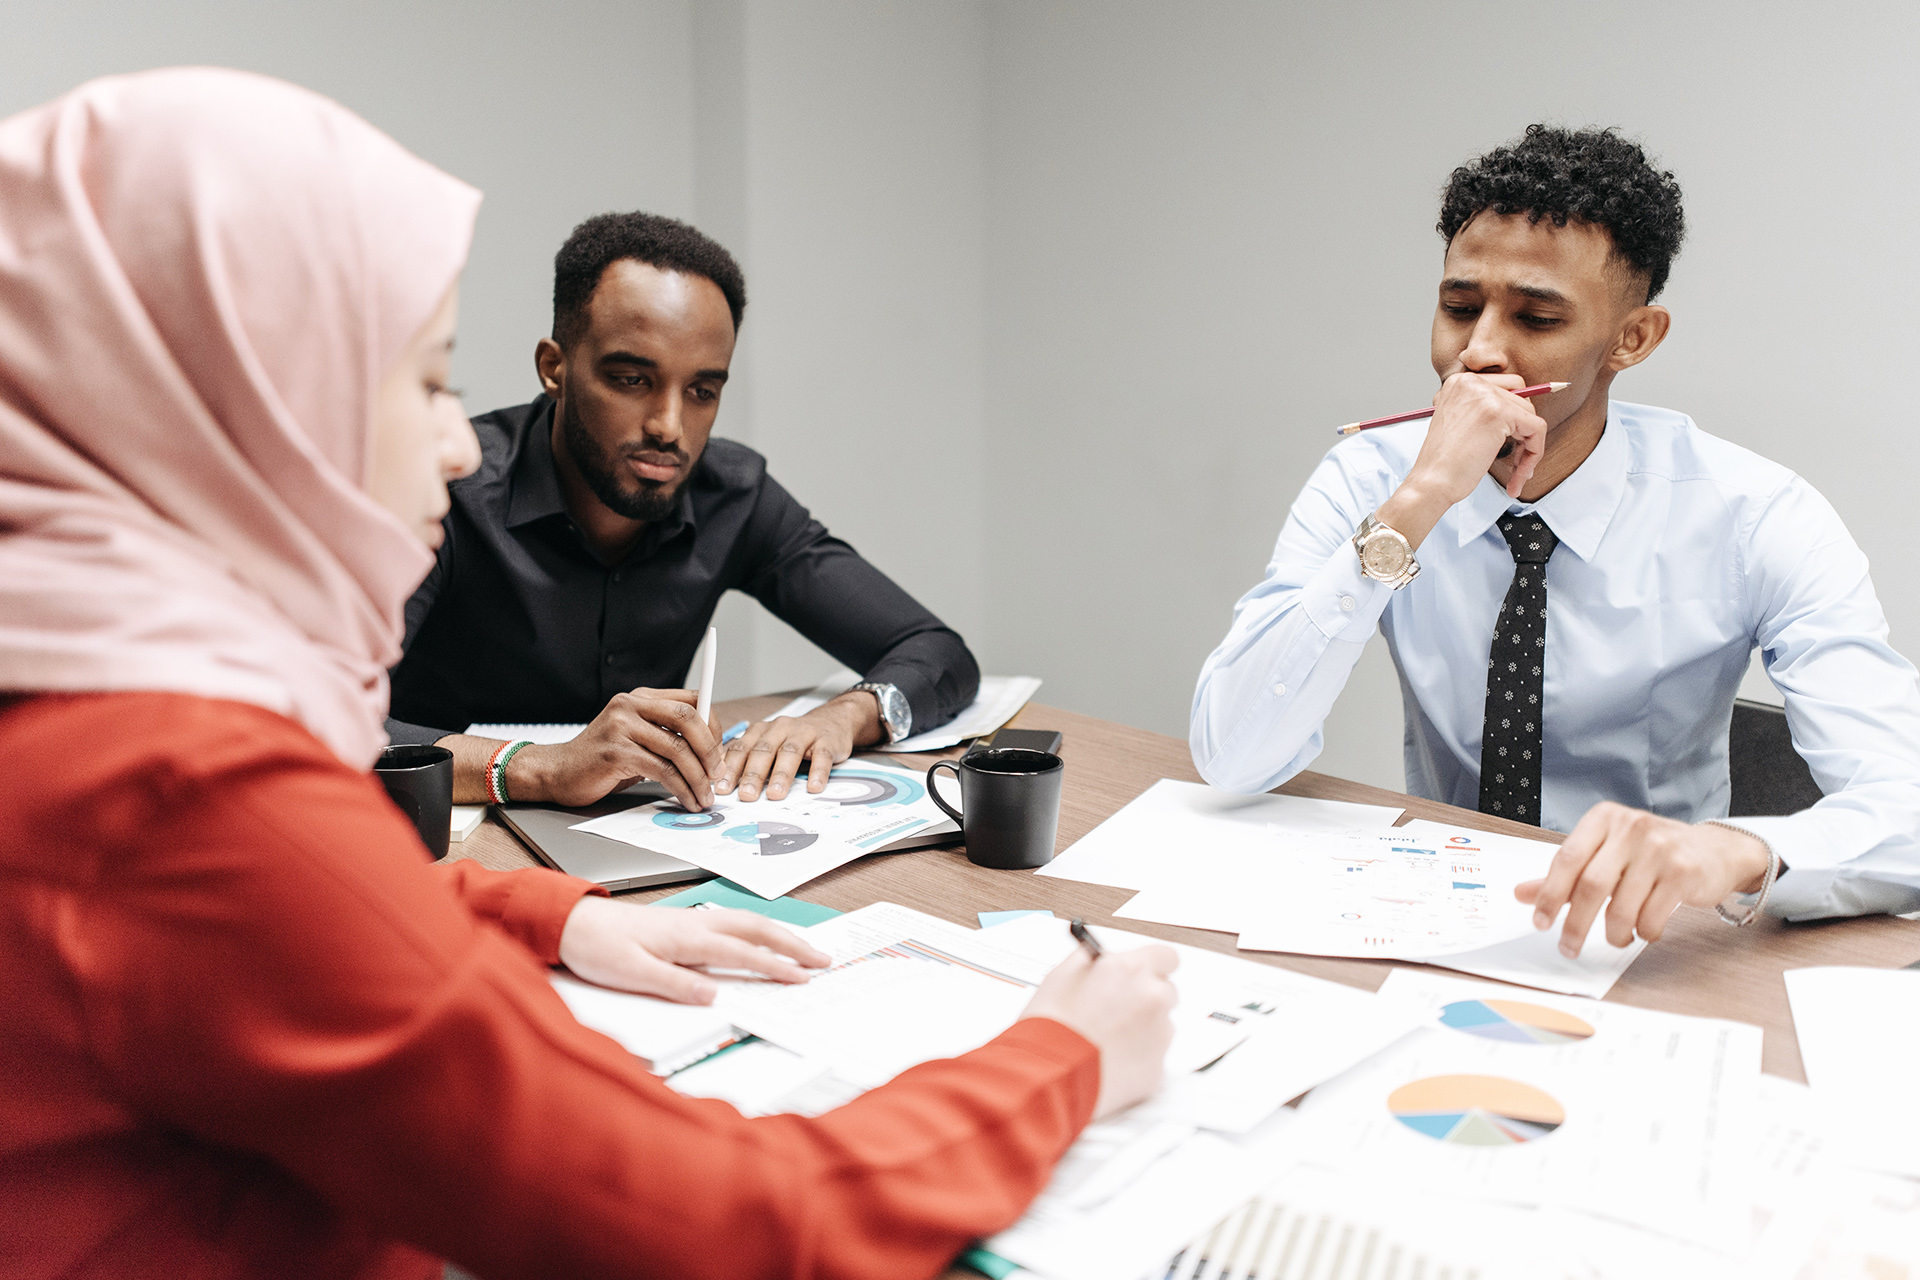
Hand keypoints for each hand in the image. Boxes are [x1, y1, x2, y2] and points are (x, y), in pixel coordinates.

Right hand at [509, 689, 721, 809]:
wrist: (557, 772)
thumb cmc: (602, 760)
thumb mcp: (638, 738)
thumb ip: (667, 735)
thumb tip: (713, 749)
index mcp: (641, 698)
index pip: (692, 700)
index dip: (713, 725)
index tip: (720, 752)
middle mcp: (630, 705)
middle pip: (688, 718)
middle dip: (711, 749)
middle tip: (718, 774)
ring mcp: (621, 727)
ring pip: (677, 749)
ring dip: (698, 777)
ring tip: (705, 796)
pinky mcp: (616, 752)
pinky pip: (662, 770)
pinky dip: (681, 788)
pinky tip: (687, 799)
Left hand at [557, 897, 830, 1003]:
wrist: (571, 923)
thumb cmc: (597, 948)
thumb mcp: (631, 974)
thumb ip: (674, 984)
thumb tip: (714, 994)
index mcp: (688, 937)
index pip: (742, 952)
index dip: (776, 966)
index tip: (803, 978)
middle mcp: (695, 924)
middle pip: (756, 929)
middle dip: (792, 943)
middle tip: (822, 958)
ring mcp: (691, 921)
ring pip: (746, 922)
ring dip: (778, 934)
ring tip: (803, 948)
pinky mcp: (683, 924)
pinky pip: (731, 923)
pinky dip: (757, 930)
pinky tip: (760, 937)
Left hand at [714, 692, 881, 800]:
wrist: (831, 722)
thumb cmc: (793, 739)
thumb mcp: (768, 744)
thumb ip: (748, 759)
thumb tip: (722, 782)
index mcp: (761, 731)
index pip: (741, 749)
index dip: (730, 769)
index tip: (722, 789)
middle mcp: (780, 728)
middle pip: (764, 750)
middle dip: (753, 774)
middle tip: (746, 795)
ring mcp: (804, 733)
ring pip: (790, 752)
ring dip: (781, 774)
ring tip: (775, 794)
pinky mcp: (826, 740)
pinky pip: (822, 756)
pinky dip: (818, 772)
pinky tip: (814, 787)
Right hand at [1020, 945, 1177, 1119]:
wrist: (1046, 1075)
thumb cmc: (1049, 1027)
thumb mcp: (1061, 975)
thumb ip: (1092, 961)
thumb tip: (1104, 958)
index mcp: (1131, 970)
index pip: (1165, 956)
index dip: (1151, 966)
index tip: (1141, 973)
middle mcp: (1152, 998)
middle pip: (1165, 991)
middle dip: (1146, 998)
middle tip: (1117, 1010)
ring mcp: (1159, 1035)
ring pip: (1160, 1026)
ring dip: (1141, 1029)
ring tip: (1105, 1040)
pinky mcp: (1157, 1068)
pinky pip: (1153, 1057)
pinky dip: (1137, 1058)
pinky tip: (1108, 1060)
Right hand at [1376, 373, 1547, 549]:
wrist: (1431, 482)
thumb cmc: (1444, 462)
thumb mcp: (1460, 423)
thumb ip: (1483, 409)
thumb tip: (1522, 408)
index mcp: (1460, 382)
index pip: (1507, 386)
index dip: (1514, 417)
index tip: (1513, 442)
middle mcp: (1472, 382)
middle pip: (1521, 398)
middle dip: (1524, 430)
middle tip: (1516, 459)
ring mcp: (1485, 395)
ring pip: (1531, 414)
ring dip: (1529, 446)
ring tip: (1517, 471)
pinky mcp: (1499, 412)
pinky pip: (1536, 428)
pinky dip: (1534, 453)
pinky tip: (1520, 475)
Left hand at [1515, 803, 1773, 956]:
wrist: (1714, 852)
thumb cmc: (1650, 854)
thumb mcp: (1605, 855)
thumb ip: (1566, 874)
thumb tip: (1521, 894)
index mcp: (1603, 818)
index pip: (1566, 858)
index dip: (1550, 895)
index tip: (1541, 923)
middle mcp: (1631, 827)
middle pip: (1591, 886)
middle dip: (1576, 924)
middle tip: (1568, 947)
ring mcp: (1660, 847)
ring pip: (1622, 907)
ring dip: (1614, 933)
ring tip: (1617, 938)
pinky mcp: (1684, 871)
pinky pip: (1651, 916)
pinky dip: (1643, 932)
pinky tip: (1645, 929)